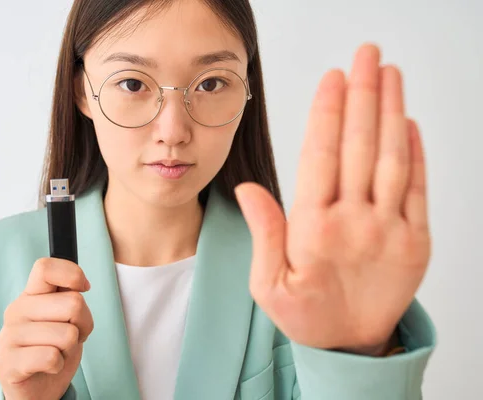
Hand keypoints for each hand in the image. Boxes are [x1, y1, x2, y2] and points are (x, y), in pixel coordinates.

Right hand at [0, 257, 93, 399]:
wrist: (37, 387)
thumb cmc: (55, 347)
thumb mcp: (67, 318)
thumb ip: (70, 298)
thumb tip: (80, 286)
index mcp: (31, 294)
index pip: (46, 267)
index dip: (73, 274)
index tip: (83, 288)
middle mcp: (17, 310)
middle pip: (73, 304)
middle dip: (83, 324)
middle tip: (71, 337)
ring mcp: (8, 336)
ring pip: (67, 334)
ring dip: (70, 348)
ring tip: (57, 352)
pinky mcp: (7, 363)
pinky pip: (50, 357)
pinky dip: (58, 365)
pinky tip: (48, 366)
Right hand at [235, 43, 430, 354]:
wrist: (352, 348)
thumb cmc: (306, 314)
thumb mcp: (267, 284)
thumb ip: (263, 232)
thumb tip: (248, 188)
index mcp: (314, 232)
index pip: (320, 158)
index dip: (327, 113)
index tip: (332, 78)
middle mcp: (355, 224)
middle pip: (359, 146)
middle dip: (363, 94)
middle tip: (366, 56)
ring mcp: (390, 231)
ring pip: (392, 159)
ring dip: (391, 112)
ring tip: (389, 74)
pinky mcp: (416, 241)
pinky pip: (418, 189)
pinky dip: (416, 152)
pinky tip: (409, 122)